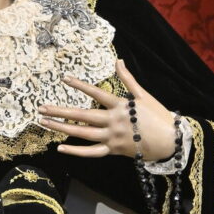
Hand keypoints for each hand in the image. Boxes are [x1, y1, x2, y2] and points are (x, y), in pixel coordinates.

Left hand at [38, 59, 175, 161]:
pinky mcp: (113, 150)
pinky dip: (76, 151)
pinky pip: (91, 152)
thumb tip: (118, 61)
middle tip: (41, 108)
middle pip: (82, 116)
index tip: (64, 79)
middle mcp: (113, 122)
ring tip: (44, 123)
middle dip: (60, 111)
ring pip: (82, 134)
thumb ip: (128, 78)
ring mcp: (112, 137)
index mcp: (121, 106)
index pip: (96, 93)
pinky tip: (60, 147)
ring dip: (61, 128)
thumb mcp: (143, 95)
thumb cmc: (158, 116)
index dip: (80, 85)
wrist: (172, 142)